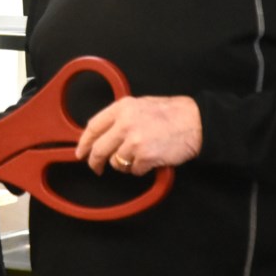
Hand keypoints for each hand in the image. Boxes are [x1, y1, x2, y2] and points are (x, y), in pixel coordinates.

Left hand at [75, 95, 201, 175]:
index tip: (81, 152)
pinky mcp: (144, 156)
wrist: (194, 122)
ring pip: (116, 162)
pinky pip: (133, 170)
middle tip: (96, 168)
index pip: (93, 127)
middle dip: (95, 162)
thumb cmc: (170, 114)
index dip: (84, 142)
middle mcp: (124, 123)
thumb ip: (120, 118)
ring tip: (139, 155)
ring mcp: (134, 141)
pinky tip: (150, 159)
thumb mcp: (140, 106)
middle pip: (99, 149)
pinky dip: (140, 168)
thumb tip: (102, 134)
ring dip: (124, 164)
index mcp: (122, 108)